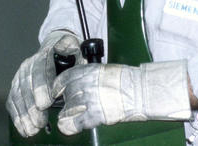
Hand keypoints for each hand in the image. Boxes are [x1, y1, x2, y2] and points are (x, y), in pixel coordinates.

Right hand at [6, 31, 82, 136]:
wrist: (56, 51)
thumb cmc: (70, 54)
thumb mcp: (76, 49)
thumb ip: (75, 51)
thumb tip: (74, 51)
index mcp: (46, 51)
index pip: (41, 67)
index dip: (41, 86)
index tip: (45, 103)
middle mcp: (30, 62)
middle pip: (28, 84)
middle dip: (32, 106)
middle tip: (40, 122)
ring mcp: (22, 74)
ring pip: (19, 94)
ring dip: (25, 113)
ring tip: (33, 129)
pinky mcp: (17, 86)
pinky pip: (13, 100)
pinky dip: (17, 115)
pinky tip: (23, 127)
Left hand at [51, 60, 191, 134]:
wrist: (141, 91)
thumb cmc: (127, 80)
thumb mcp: (104, 71)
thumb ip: (89, 76)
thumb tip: (77, 84)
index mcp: (88, 71)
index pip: (64, 78)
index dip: (57, 87)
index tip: (56, 92)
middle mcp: (86, 84)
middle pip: (66, 95)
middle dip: (66, 102)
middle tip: (69, 106)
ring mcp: (90, 100)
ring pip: (68, 109)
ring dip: (67, 114)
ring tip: (69, 117)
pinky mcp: (96, 115)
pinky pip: (76, 123)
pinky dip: (70, 126)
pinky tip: (69, 127)